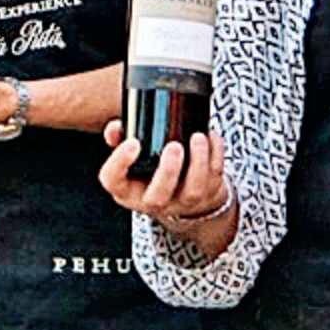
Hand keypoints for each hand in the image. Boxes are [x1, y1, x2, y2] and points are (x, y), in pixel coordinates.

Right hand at [97, 120, 229, 225]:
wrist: (179, 193)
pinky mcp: (206, 194)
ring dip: (198, 163)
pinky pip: (214, 177)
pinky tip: (212, 137)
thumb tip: (115, 128)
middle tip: (174, 146)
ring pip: (192, 191)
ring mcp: (181, 201)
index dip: (119, 163)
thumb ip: (119, 138)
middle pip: (157, 197)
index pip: (113, 181)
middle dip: (167, 172)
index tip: (132, 143)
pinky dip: (216, 154)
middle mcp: (152, 201)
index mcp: (126, 189)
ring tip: (198, 138)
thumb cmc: (148, 169)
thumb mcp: (129, 156)